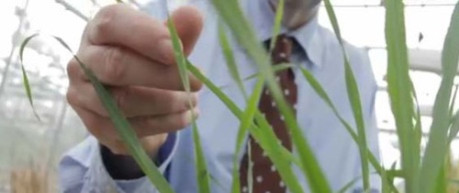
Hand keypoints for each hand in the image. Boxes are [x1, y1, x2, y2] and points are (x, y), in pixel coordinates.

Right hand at [66, 4, 202, 156]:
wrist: (131, 104)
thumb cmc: (147, 63)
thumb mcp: (165, 46)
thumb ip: (178, 32)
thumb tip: (194, 16)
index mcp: (100, 31)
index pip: (112, 23)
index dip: (145, 35)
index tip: (176, 50)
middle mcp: (83, 61)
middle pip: (116, 65)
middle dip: (161, 75)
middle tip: (196, 83)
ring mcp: (83, 95)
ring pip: (122, 102)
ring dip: (165, 103)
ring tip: (192, 101)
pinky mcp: (93, 125)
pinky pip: (128, 128)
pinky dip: (163, 124)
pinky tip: (184, 117)